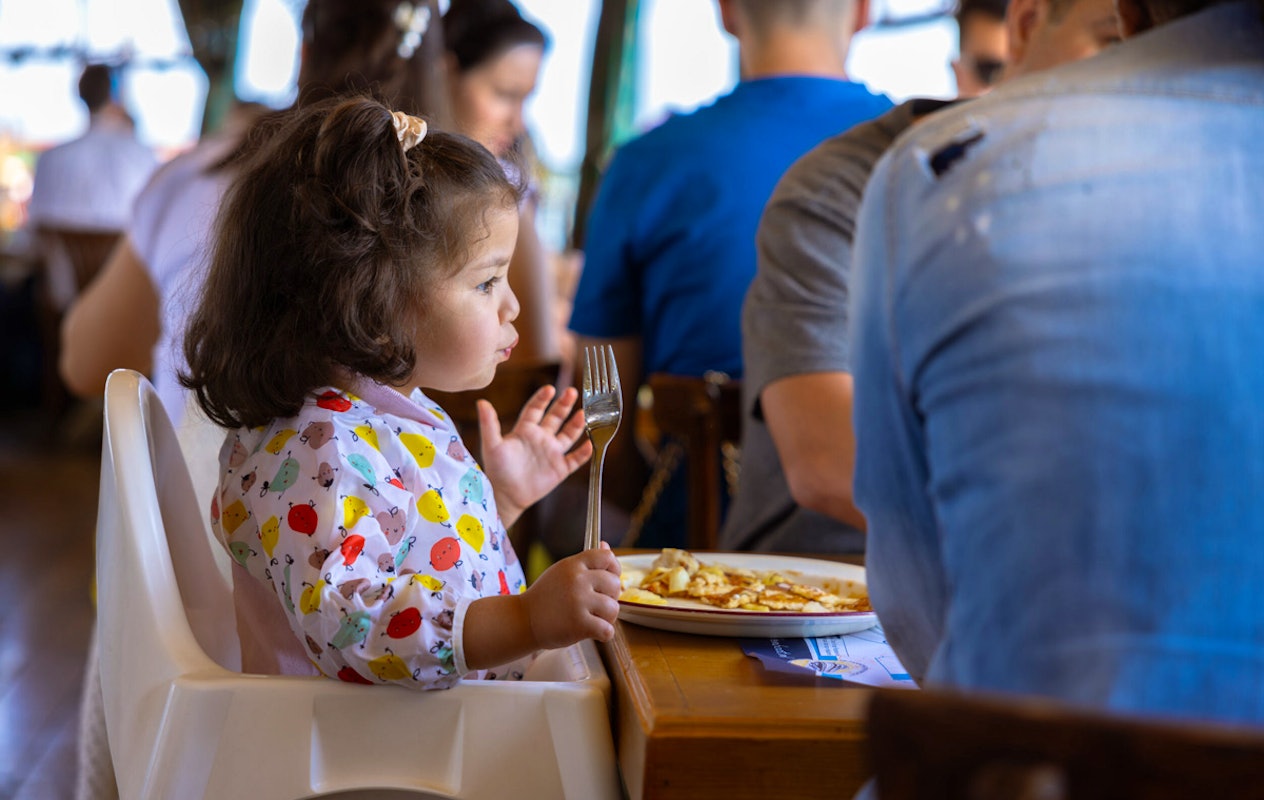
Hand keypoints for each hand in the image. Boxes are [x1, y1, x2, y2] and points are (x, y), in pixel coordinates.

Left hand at [478, 385, 592, 525]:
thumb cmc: (497, 470)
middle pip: (555, 417)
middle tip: (572, 391)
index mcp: (525, 431)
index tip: (549, 389)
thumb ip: (489, 424)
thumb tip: (481, 402)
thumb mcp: (492, 445)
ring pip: (568, 435)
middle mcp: (541, 438)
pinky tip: (590, 444)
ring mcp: (552, 453)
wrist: (505, 496)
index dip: (542, 398)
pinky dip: (584, 452)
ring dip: (576, 424)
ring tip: (584, 413)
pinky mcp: (560, 469)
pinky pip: (576, 459)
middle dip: (564, 404)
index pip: (535, 409)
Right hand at [523, 544, 621, 646]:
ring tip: (593, 619)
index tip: (608, 580)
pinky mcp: (579, 624)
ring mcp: (579, 601)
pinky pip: (608, 630)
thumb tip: (606, 545)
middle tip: (596, 605)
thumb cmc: (545, 597)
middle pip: (614, 584)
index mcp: (573, 565)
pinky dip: (604, 634)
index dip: (614, 569)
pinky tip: (593, 632)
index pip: (607, 557)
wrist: (523, 620)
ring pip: (613, 608)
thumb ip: (585, 562)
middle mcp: (577, 580)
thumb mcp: (562, 572)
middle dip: (610, 597)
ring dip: (607, 617)